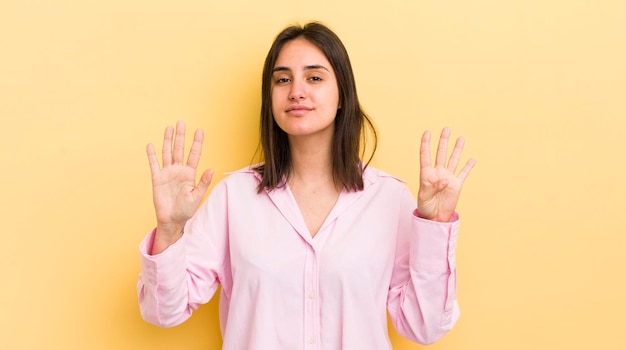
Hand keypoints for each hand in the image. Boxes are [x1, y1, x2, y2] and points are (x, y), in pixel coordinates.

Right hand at [147, 121, 212, 243]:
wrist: (172, 220)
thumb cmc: (186, 210)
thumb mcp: (197, 196)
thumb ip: (203, 182)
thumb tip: (211, 169)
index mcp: (190, 174)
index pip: (194, 155)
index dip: (197, 143)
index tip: (199, 131)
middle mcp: (179, 171)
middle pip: (179, 150)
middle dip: (181, 137)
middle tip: (181, 123)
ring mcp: (167, 173)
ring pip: (167, 153)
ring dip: (168, 141)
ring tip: (169, 128)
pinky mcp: (157, 179)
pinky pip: (154, 164)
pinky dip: (152, 155)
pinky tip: (150, 145)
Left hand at [417, 128, 474, 221]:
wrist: (435, 217)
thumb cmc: (425, 207)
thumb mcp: (424, 197)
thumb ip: (433, 187)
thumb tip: (445, 179)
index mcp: (426, 174)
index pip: (425, 155)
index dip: (426, 144)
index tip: (427, 132)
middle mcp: (438, 173)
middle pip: (441, 154)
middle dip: (443, 142)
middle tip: (446, 129)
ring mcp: (448, 178)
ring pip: (453, 160)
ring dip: (457, 150)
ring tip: (460, 138)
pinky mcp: (457, 185)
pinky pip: (463, 173)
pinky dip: (468, 167)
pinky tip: (471, 159)